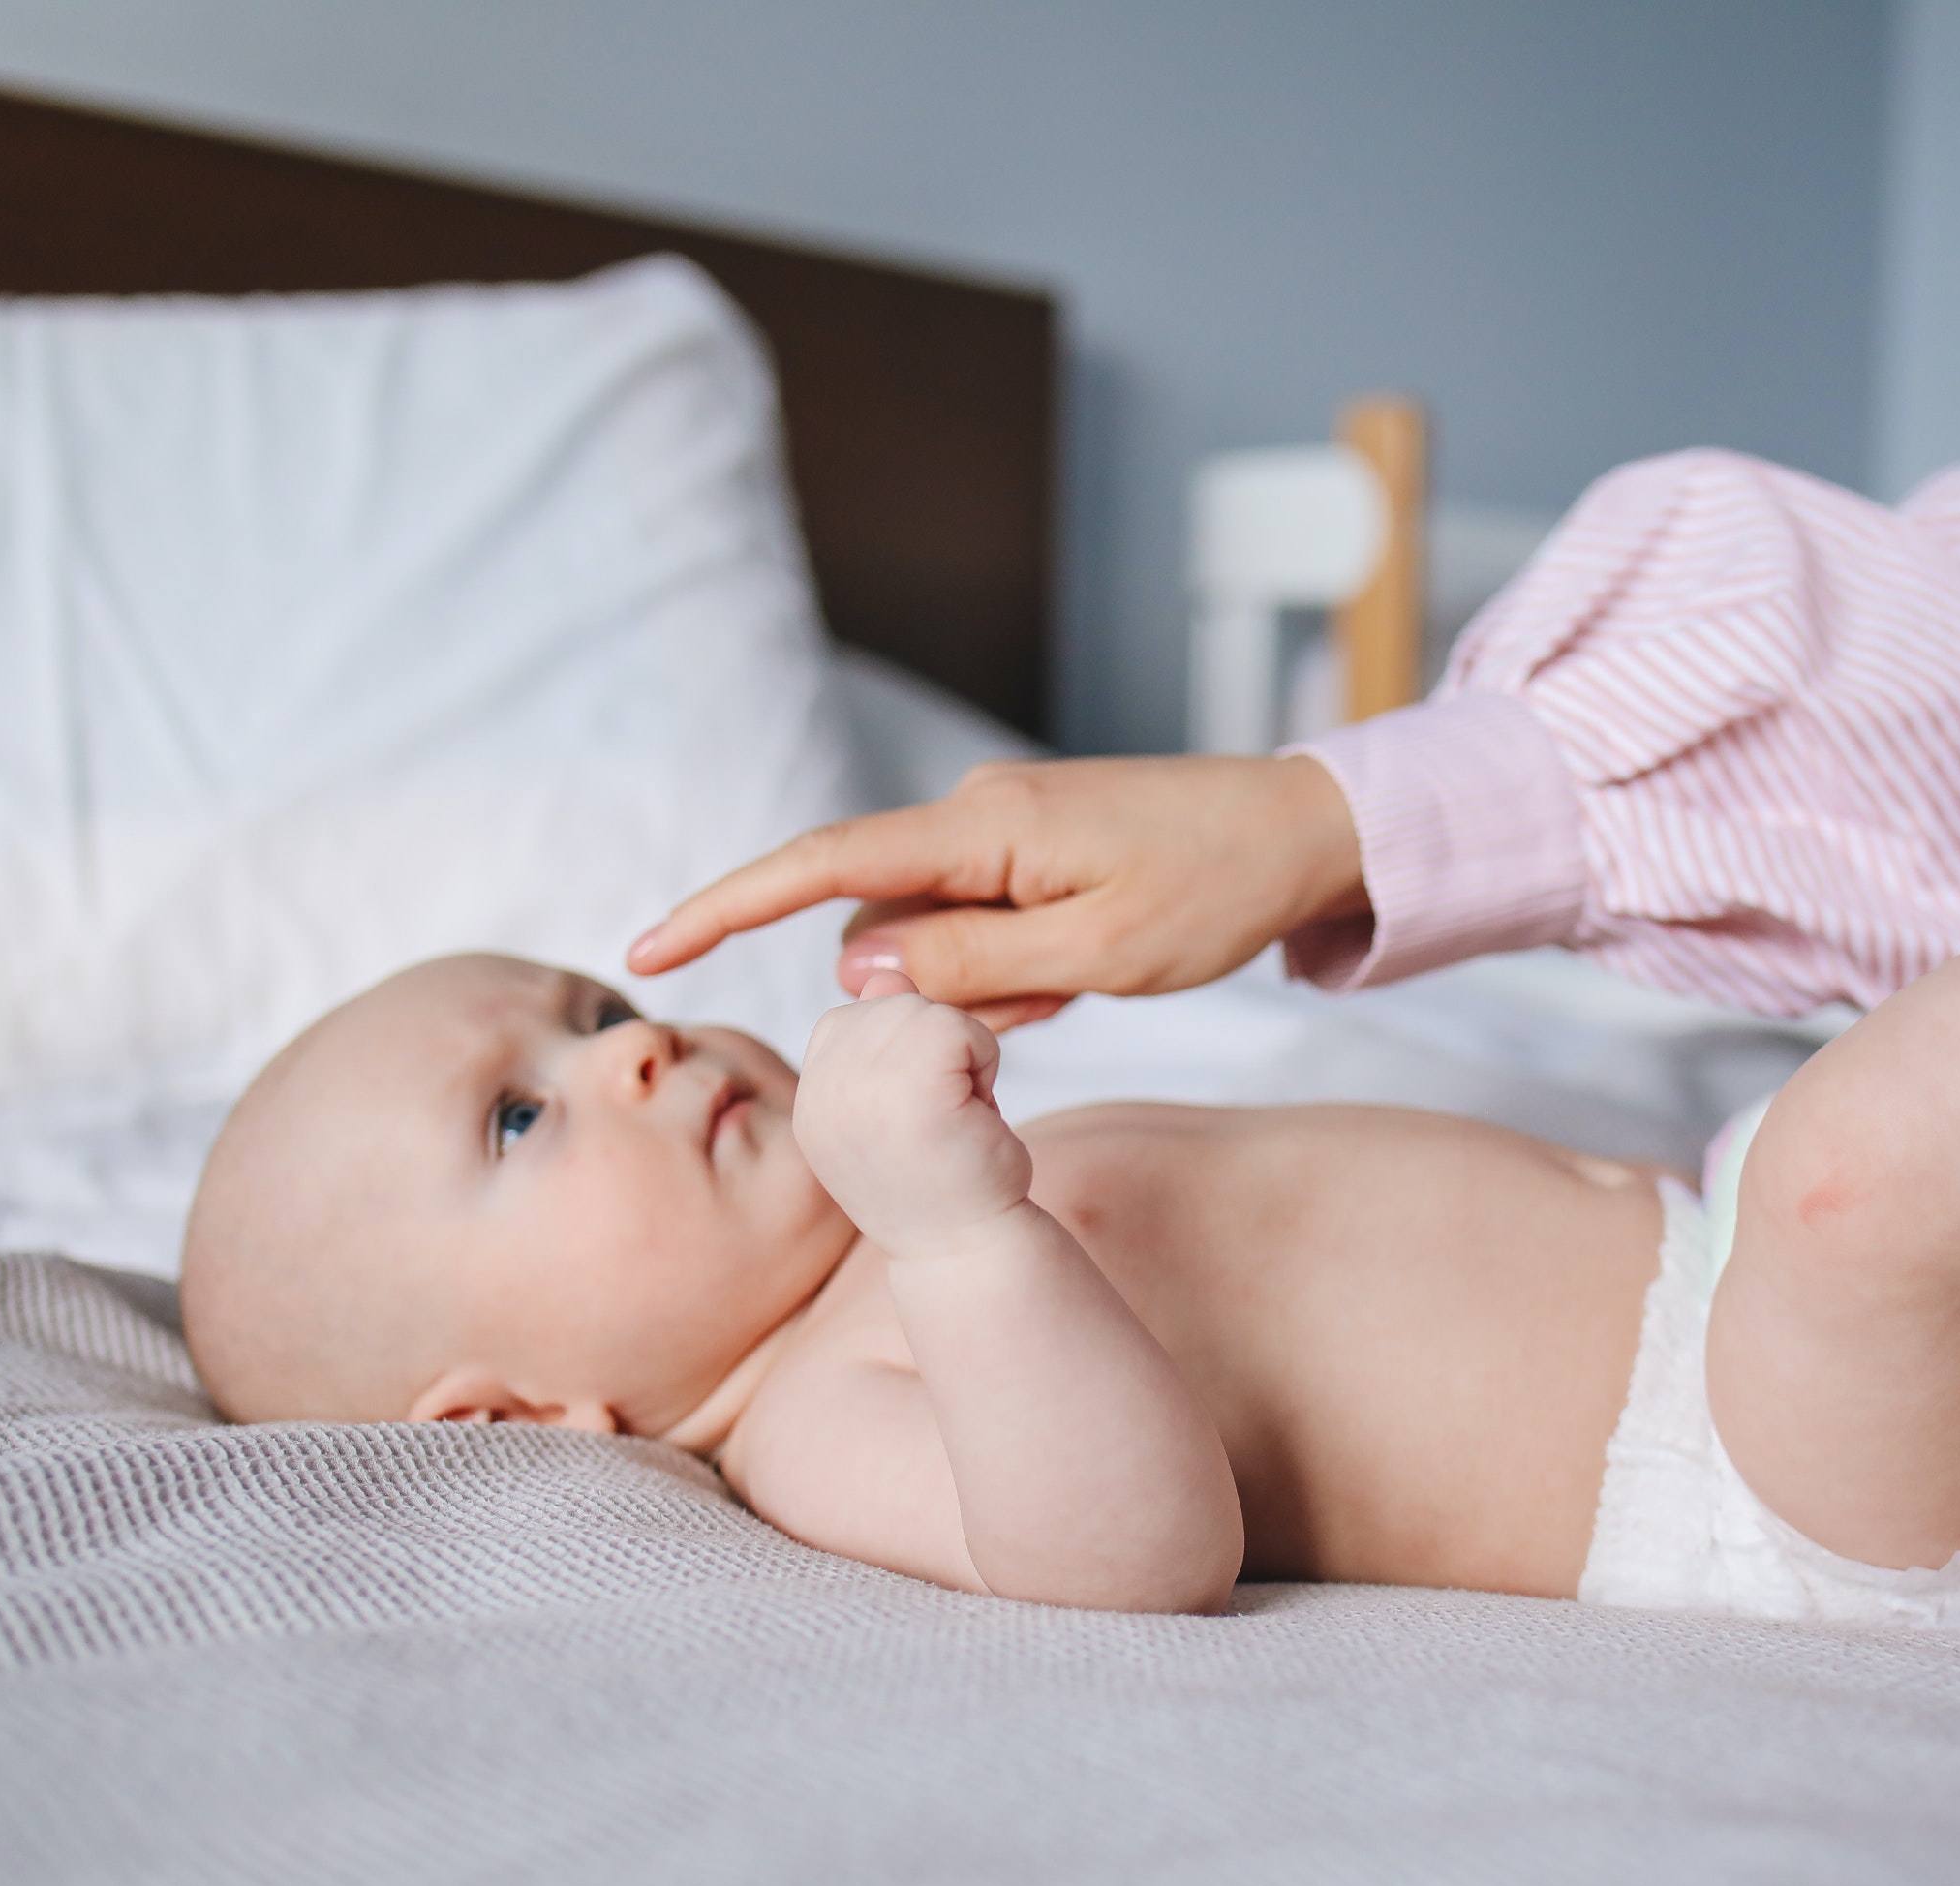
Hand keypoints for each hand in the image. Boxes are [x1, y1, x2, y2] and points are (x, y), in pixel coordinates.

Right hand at [627, 755, 1366, 1030]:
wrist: (1308, 833)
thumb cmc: (1217, 890)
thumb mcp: (1098, 955)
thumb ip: (970, 968)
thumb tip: (857, 968)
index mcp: (982, 826)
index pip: (821, 863)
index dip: (728, 905)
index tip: (651, 945)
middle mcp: (976, 812)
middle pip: (885, 921)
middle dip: (937, 990)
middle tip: (1056, 999)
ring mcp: (1003, 828)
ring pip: (938, 937)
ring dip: (993, 985)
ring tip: (1091, 977)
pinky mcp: (1032, 847)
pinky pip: (984, 925)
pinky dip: (1022, 968)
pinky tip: (1094, 964)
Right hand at [792, 970, 1031, 1255]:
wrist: (971, 1250)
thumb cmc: (947, 1179)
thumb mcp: (903, 1101)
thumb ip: (885, 1035)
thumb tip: (884, 975)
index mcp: (811, 1096)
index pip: (856, 1018)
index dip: (907, 1056)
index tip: (917, 1122)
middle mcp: (821, 1091)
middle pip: (894, 1005)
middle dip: (940, 1053)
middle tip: (944, 1123)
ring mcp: (860, 1088)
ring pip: (929, 1011)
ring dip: (966, 1061)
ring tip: (957, 1121)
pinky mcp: (909, 1086)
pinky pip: (961, 1027)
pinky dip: (986, 1065)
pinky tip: (975, 1119)